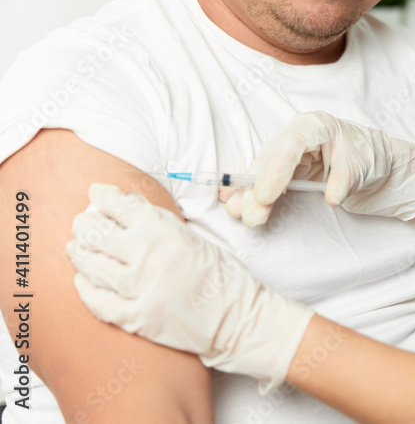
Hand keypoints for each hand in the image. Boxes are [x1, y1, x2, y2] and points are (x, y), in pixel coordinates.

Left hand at [67, 183, 313, 393]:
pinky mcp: (135, 317)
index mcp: (164, 231)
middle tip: (84, 224)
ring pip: (91, 266)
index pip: (119, 206)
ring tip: (77, 248)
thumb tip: (121, 203)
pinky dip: (85, 288)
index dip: (102, 198)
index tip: (97, 196)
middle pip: (96, 233)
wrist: (237, 318)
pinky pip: (96, 301)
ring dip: (80, 253)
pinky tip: (83, 280)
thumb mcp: (192, 237)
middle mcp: (147, 256)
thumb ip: (156, 220)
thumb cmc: (220, 276)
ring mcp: (139, 289)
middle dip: (85, 224)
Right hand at [223, 111, 414, 227]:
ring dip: (249, 194)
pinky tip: (233, 203)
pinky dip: (251, 193)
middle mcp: (297, 137)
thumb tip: (332, 196)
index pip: (291, 143)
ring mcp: (289, 155)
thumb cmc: (371, 157)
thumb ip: (346, 179)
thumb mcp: (363, 165)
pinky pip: (265, 181)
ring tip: (238, 214)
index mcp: (316, 126)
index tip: (266, 194)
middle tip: (252, 213)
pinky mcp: (286, 173)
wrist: (380, 167)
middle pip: (271, 159)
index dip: (275, 168)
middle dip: (257, 187)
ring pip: (263, 172)